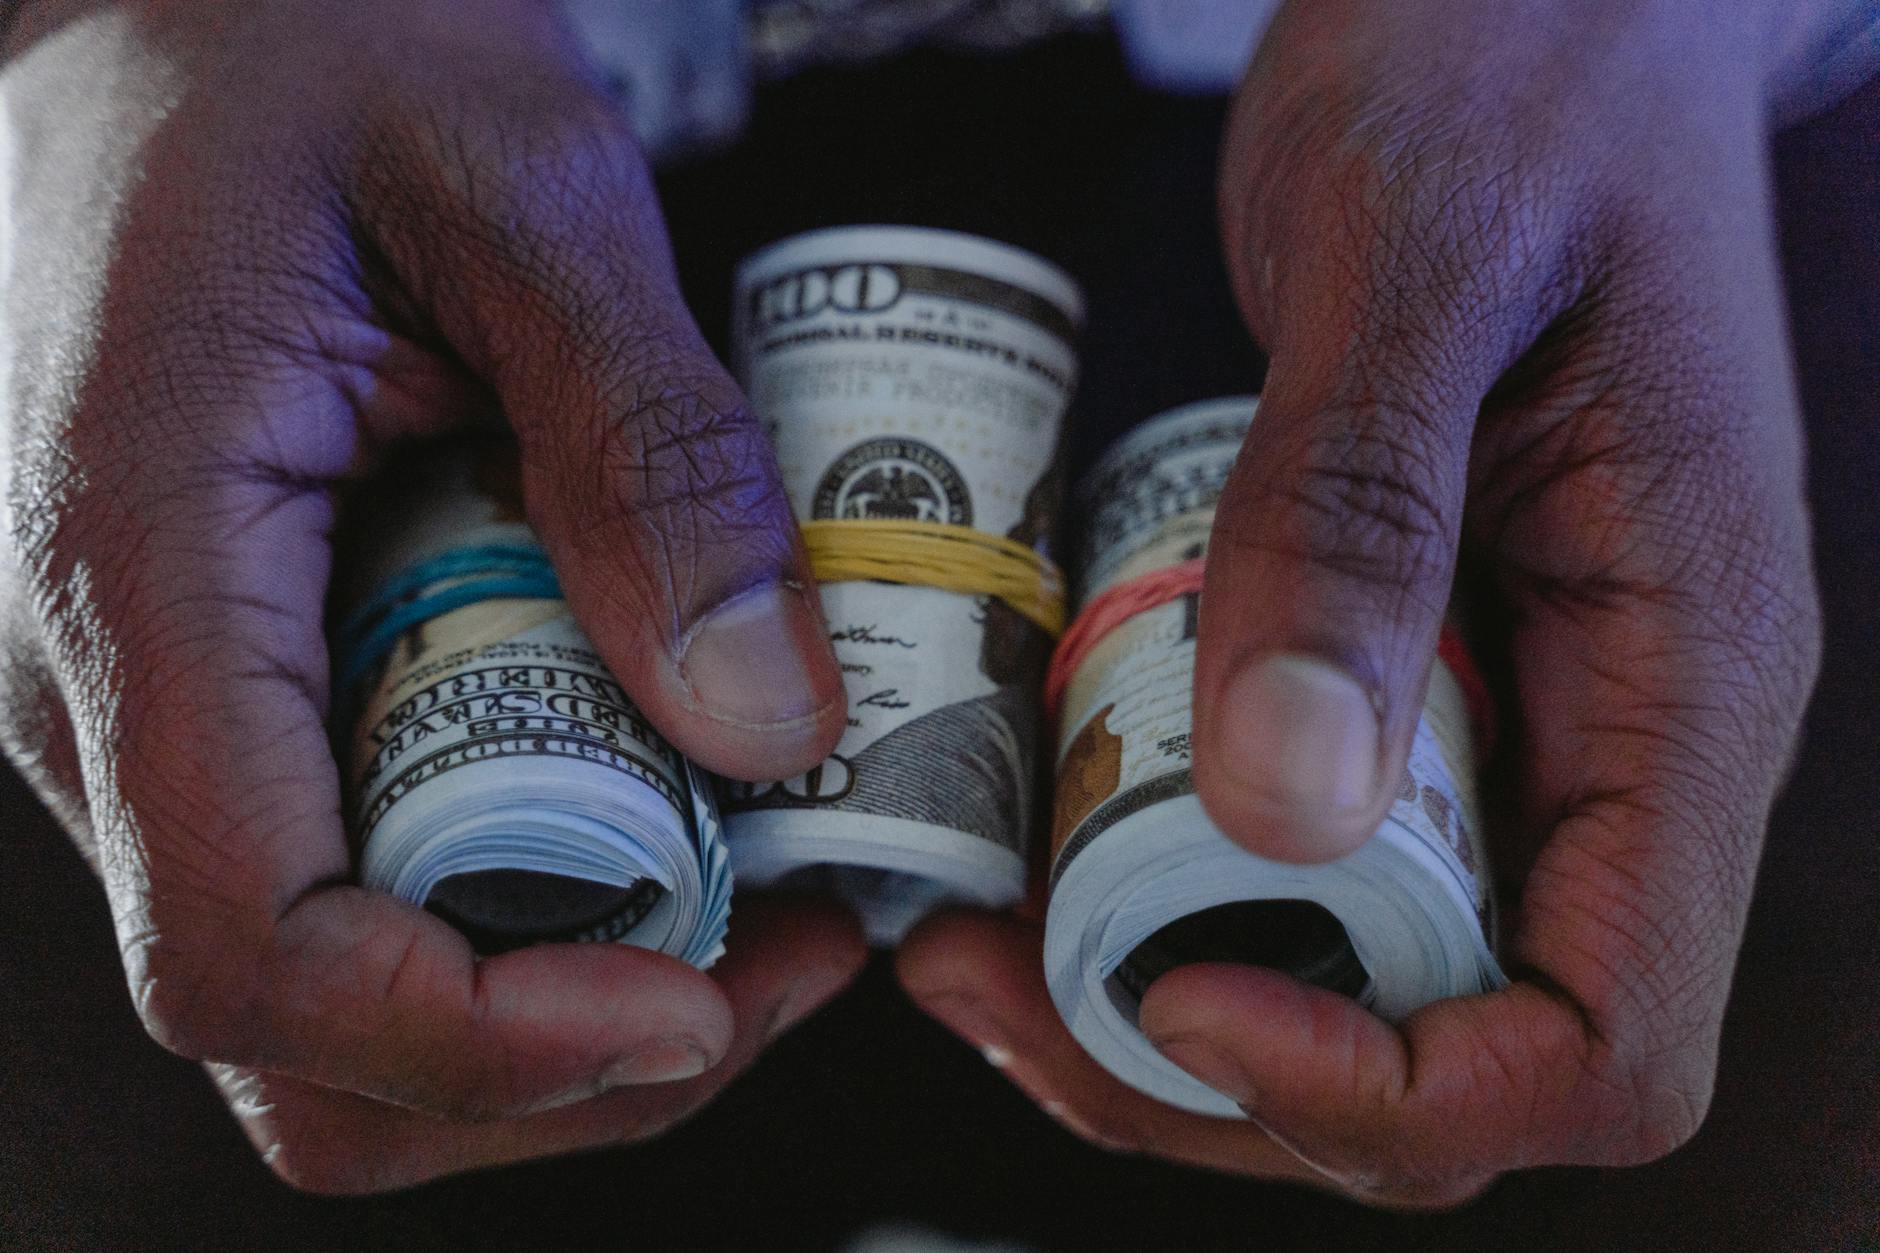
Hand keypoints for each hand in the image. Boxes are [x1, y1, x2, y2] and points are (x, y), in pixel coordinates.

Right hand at [0, 0, 858, 1191]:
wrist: (166, 1)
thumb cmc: (302, 42)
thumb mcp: (521, 186)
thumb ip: (651, 446)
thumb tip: (767, 719)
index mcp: (144, 561)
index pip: (250, 944)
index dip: (480, 1039)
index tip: (694, 1005)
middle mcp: (113, 682)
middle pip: (299, 1040)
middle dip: (563, 1059)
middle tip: (783, 954)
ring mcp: (164, 702)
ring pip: (336, 989)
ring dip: (565, 998)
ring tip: (766, 892)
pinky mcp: (235, 686)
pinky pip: (363, 871)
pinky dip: (531, 900)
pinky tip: (674, 806)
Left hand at [901, 0, 1823, 1204]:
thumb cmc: (1514, 68)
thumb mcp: (1420, 252)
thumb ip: (1359, 514)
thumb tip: (1285, 798)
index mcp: (1688, 673)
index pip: (1610, 1043)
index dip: (1398, 1088)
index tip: (1188, 991)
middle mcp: (1611, 735)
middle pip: (1449, 1048)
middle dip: (1223, 1068)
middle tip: (1000, 979)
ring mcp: (1506, 710)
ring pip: (1357, 969)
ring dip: (1160, 989)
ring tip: (974, 928)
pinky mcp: (1405, 664)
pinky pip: (1295, 842)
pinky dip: (1157, 875)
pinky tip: (1027, 827)